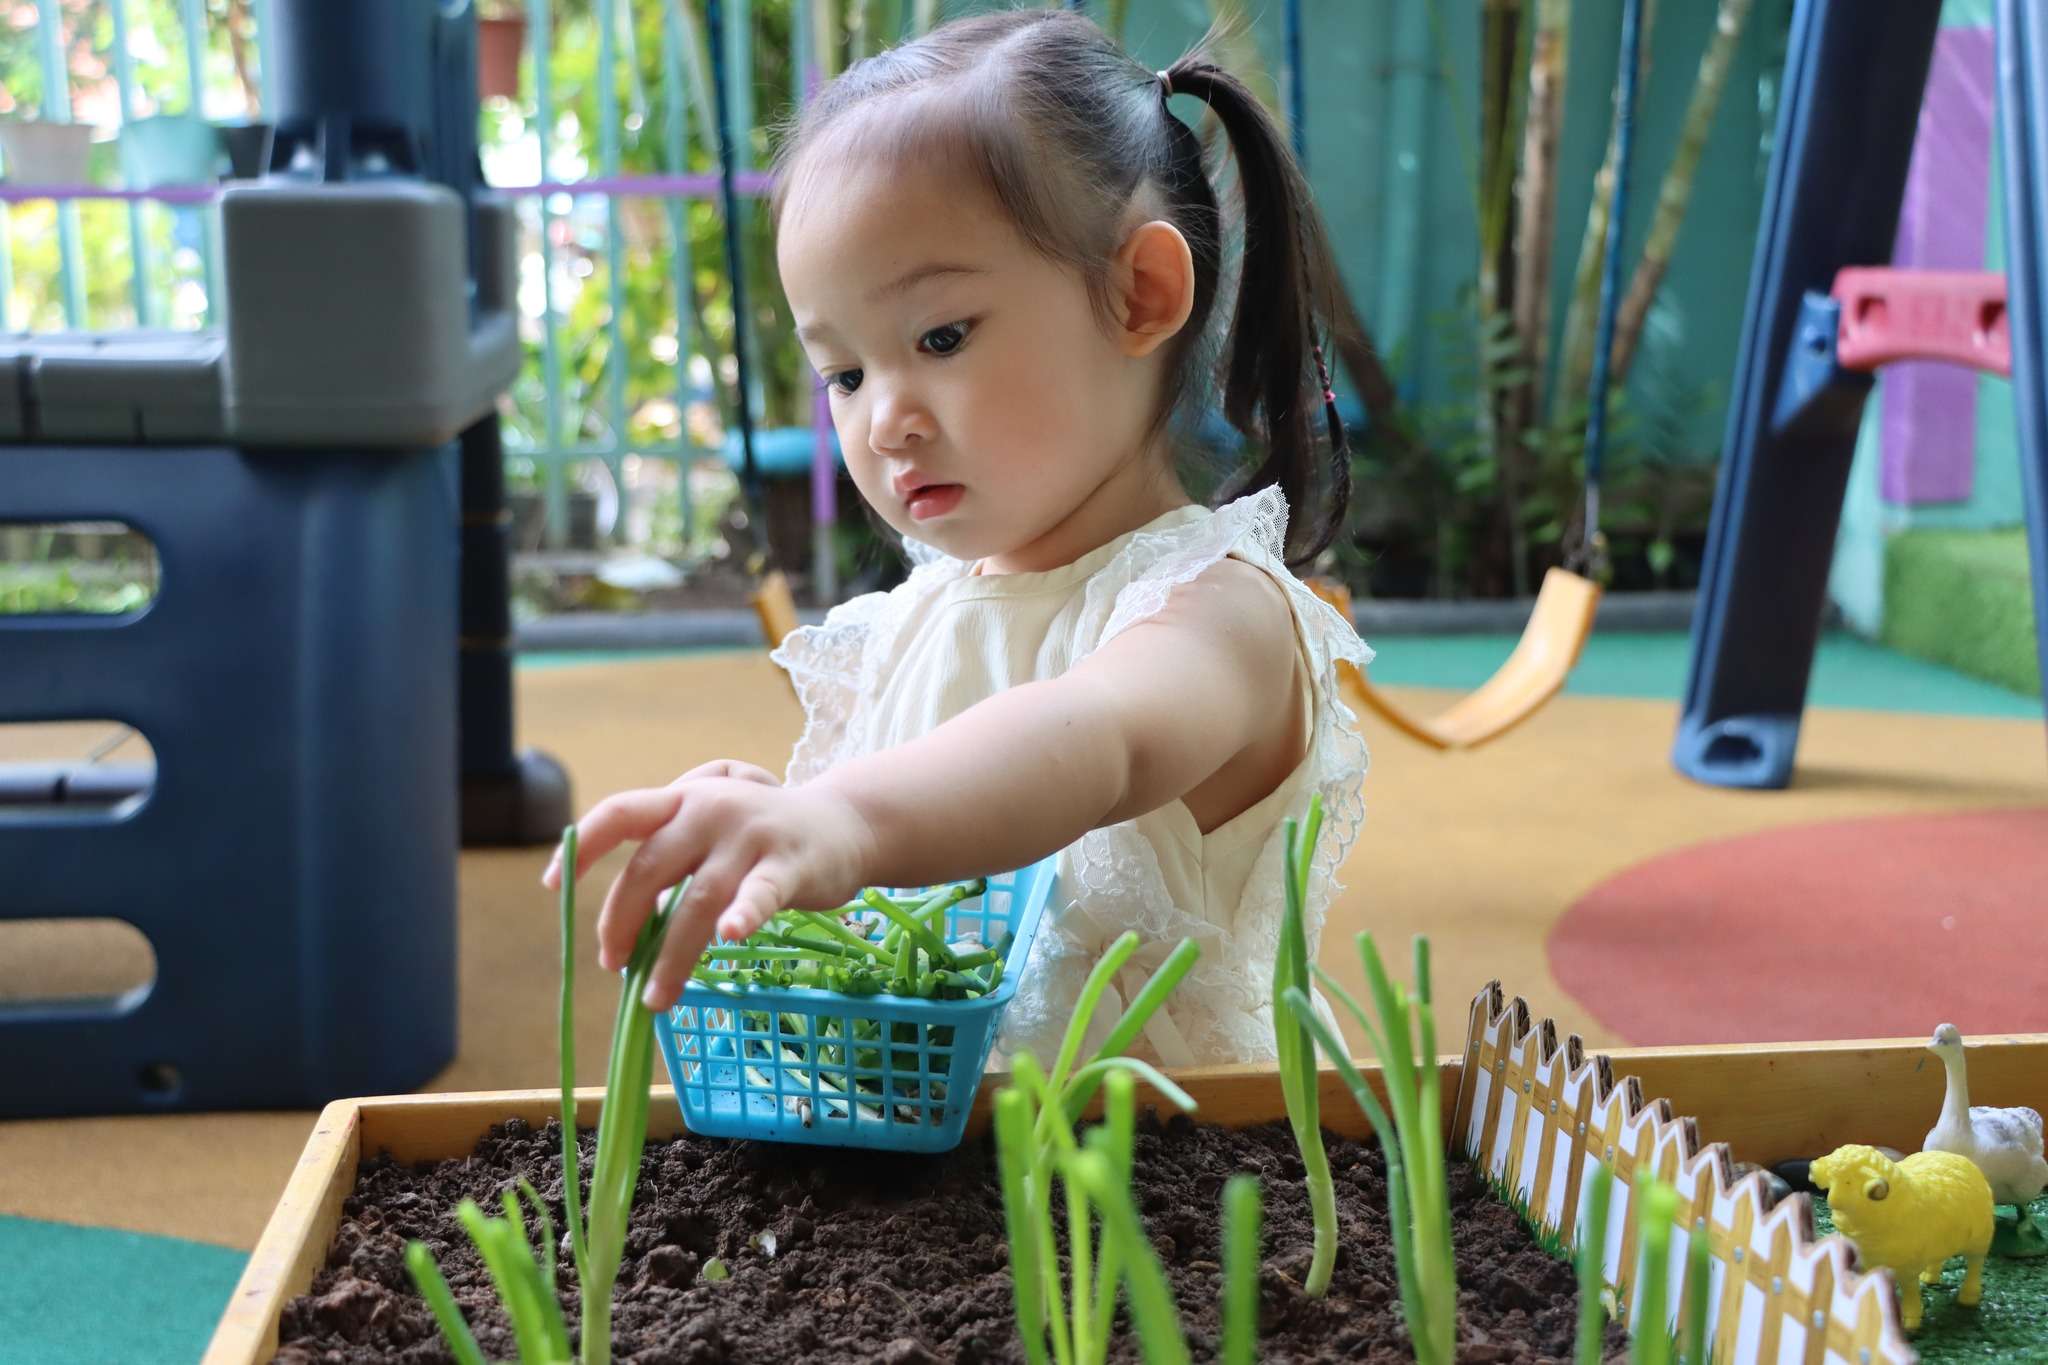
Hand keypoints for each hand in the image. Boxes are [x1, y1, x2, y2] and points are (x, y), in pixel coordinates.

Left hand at [541, 769, 874, 1010]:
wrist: (844, 824)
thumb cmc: (763, 832)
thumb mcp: (710, 824)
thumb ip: (669, 851)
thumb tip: (624, 921)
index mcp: (683, 800)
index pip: (619, 813)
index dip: (581, 847)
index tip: (553, 887)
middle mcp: (710, 811)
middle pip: (649, 869)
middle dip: (622, 923)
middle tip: (613, 963)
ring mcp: (751, 836)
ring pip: (696, 901)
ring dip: (671, 956)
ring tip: (655, 999)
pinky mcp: (789, 866)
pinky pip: (762, 894)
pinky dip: (744, 915)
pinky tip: (731, 937)